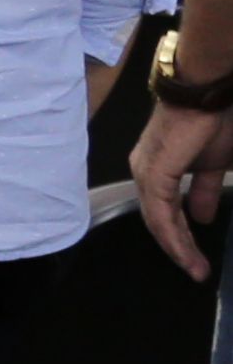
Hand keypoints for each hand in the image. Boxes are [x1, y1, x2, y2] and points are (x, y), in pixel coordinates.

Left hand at [133, 99, 232, 277]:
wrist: (206, 92)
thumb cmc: (214, 120)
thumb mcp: (215, 163)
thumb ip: (204, 190)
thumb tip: (202, 215)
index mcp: (160, 169)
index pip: (166, 210)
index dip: (181, 234)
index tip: (196, 257)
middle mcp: (146, 172)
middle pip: (160, 219)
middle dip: (179, 248)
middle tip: (196, 271)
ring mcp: (147, 174)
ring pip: (159, 221)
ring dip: (178, 248)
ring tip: (195, 270)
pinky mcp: (154, 174)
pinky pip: (161, 213)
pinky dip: (173, 236)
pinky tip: (184, 254)